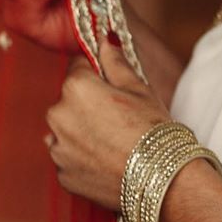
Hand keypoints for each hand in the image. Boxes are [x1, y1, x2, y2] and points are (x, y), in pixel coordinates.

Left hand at [45, 35, 170, 210]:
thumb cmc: (155, 131)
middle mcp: (57, 116)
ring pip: (67, 131)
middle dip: (88, 106)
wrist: (164, 182)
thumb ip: (115, 62)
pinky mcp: (61, 174)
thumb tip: (104, 39)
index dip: (97, 76)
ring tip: (115, 144)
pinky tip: (107, 162)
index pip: (78, 69)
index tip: (114, 89)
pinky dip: (83, 159)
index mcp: (75, 88)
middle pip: (69, 101)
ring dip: (83, 133)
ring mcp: (57, 148)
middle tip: (120, 121)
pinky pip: (69, 159)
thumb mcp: (139, 89)